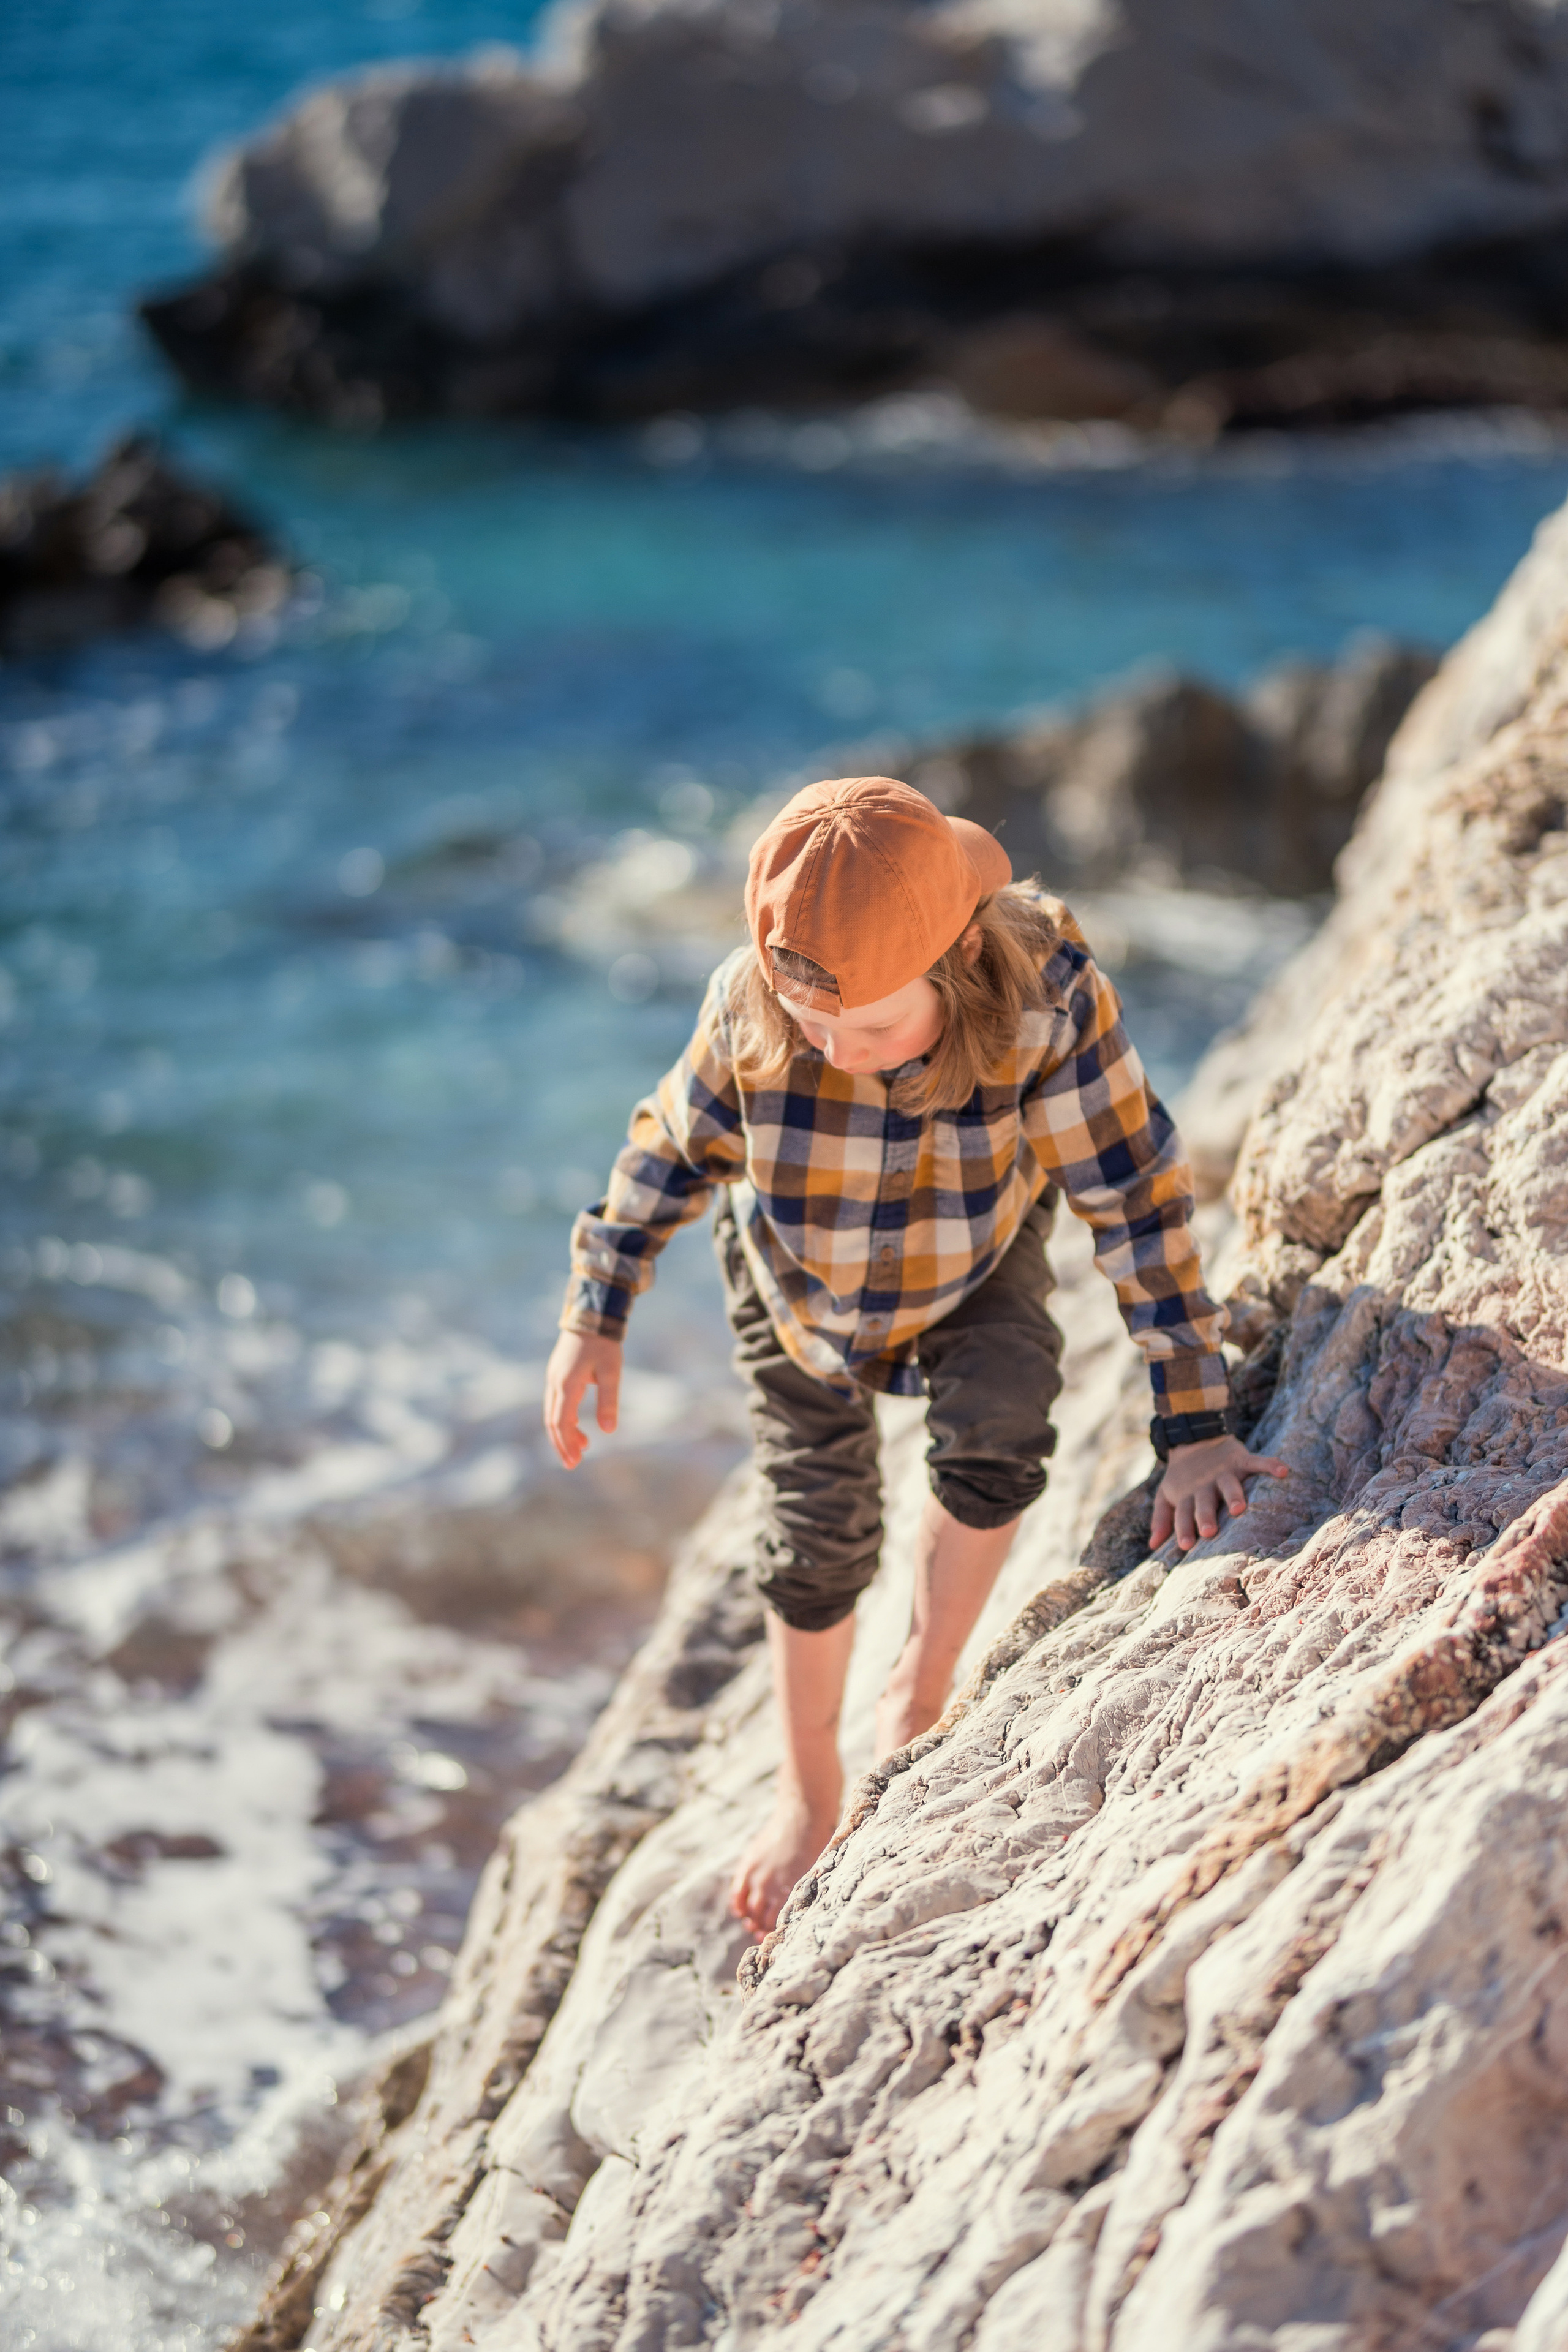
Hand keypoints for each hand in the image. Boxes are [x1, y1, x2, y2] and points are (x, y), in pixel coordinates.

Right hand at [544, 1330, 621, 1468]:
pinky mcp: (557, 1374)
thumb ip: (608, 1402)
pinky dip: (564, 1418)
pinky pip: (555, 1403)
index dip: (567, 1444)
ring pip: (552, 1413)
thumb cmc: (603, 1344)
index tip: (575, 1462)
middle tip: (573, 1463)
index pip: (561, 1423)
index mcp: (567, 1384)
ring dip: (564, 1432)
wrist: (592, 1316)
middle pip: (552, 1422)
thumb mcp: (611, 1373)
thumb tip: (608, 1431)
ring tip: (583, 1447)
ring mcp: (553, 1378)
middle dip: (562, 1444)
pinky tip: (578, 1425)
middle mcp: (555, 1383)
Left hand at [1150, 1433, 1287, 1553]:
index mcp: (1187, 1496)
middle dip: (1206, 1516)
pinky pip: (1257, 1461)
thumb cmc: (1183, 1478)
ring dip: (1233, 1495)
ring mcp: (1223, 1472)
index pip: (1184, 1514)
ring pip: (1229, 1485)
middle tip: (1209, 1531)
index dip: (1183, 1528)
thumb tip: (1152, 1545)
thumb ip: (1162, 1519)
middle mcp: (1205, 1485)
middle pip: (1205, 1502)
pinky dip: (1270, 1464)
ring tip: (1239, 1508)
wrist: (1193, 1438)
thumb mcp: (1167, 1494)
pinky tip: (1282, 1470)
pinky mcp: (1240, 1459)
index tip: (1185, 1545)